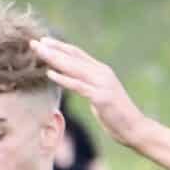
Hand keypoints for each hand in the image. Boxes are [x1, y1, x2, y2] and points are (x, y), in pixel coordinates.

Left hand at [32, 38, 151, 150]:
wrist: (135, 128)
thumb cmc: (117, 116)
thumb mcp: (101, 96)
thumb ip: (90, 87)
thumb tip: (77, 84)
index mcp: (102, 71)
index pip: (77, 54)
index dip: (60, 46)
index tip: (43, 41)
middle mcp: (102, 73)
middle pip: (73, 57)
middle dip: (52, 49)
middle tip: (34, 43)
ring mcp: (102, 84)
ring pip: (74, 68)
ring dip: (54, 59)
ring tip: (38, 52)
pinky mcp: (101, 97)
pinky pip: (78, 86)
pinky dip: (63, 79)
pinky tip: (50, 73)